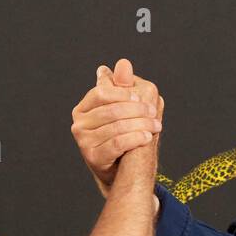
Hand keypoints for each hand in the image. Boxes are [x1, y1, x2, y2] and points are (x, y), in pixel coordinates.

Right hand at [71, 58, 163, 195]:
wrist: (121, 171)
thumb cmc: (121, 135)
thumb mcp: (121, 109)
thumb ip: (121, 87)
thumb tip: (123, 64)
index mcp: (83, 108)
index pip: (102, 93)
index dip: (124, 93)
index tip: (142, 97)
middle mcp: (79, 124)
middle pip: (111, 110)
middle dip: (137, 110)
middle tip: (154, 113)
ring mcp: (83, 141)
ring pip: (117, 126)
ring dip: (141, 124)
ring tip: (156, 126)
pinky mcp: (91, 157)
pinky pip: (117, 143)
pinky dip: (135, 138)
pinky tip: (147, 137)